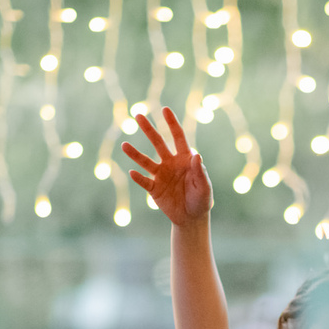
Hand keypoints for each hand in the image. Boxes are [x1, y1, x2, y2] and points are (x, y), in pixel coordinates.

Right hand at [122, 108, 212, 225]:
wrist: (192, 218)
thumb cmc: (201, 200)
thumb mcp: (204, 187)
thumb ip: (200, 172)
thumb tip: (196, 154)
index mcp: (185, 159)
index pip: (178, 137)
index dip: (172, 123)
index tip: (165, 109)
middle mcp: (170, 163)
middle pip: (158, 143)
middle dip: (149, 129)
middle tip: (138, 115)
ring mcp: (161, 175)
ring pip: (145, 161)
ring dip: (135, 154)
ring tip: (124, 145)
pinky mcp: (154, 189)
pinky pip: (144, 181)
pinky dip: (138, 178)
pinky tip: (132, 172)